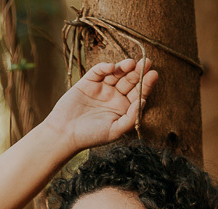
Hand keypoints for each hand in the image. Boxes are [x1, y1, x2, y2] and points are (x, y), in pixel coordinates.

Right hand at [42, 59, 158, 152]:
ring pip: (116, 73)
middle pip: (130, 80)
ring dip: (124, 67)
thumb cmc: (90, 136)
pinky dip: (105, 67)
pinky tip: (111, 68)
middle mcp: (114, 96)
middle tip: (146, 62)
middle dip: (138, 71)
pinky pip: (98, 71)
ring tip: (131, 63)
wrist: (65, 134)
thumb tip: (144, 101)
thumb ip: (131, 118)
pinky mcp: (88, 82)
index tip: (153, 74)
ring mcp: (101, 88)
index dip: (146, 83)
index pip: (138, 93)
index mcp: (123, 108)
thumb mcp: (115, 130)